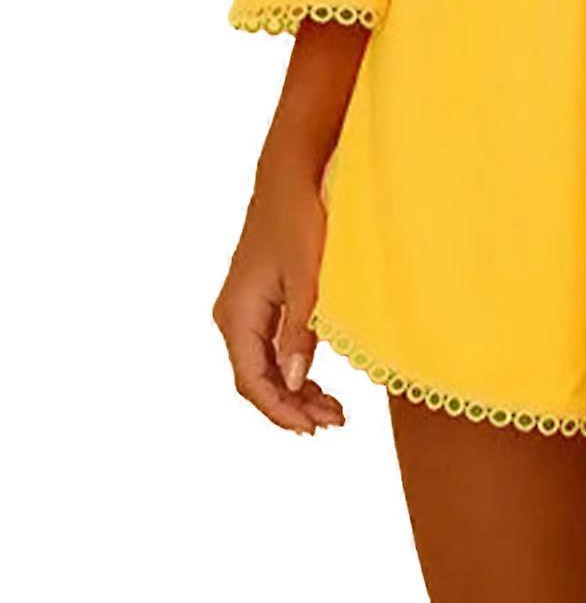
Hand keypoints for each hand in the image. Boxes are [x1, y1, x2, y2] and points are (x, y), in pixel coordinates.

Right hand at [212, 164, 344, 432]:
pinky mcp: (261, 299)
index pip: (252, 381)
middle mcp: (233, 316)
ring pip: (265, 364)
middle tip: (334, 421)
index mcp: (238, 314)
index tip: (313, 427)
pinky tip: (316, 379)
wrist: (291, 175)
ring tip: (332, 409)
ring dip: (295, 389)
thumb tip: (297, 383)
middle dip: (292, 405)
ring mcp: (246, 308)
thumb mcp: (308, 278)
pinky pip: (270, 346)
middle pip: (257, 378)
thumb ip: (301, 331)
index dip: (281, 410)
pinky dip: (293, 365)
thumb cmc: (299, 219)